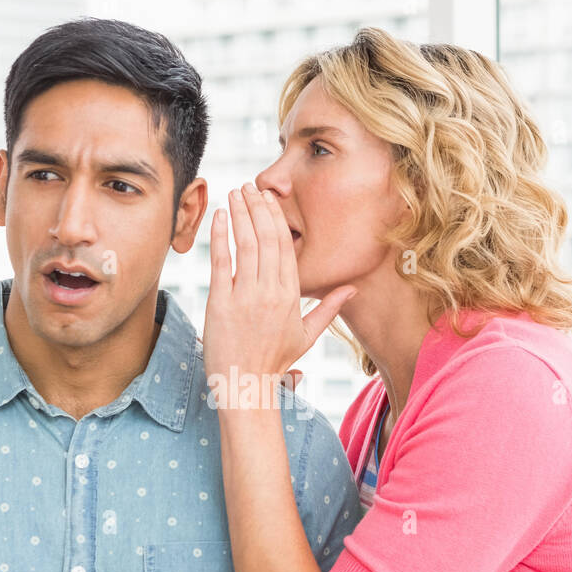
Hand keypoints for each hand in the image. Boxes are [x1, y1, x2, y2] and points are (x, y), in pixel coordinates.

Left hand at [203, 183, 355, 402]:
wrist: (245, 385)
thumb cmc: (273, 361)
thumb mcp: (306, 336)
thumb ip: (328, 308)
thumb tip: (353, 290)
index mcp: (291, 296)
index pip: (286, 247)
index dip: (277, 218)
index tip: (269, 199)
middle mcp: (271, 292)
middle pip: (267, 238)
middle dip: (258, 208)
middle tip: (250, 186)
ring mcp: (246, 296)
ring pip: (246, 244)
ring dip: (240, 214)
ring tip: (235, 193)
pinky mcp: (221, 302)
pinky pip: (222, 261)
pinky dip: (220, 236)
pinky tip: (218, 216)